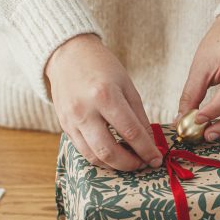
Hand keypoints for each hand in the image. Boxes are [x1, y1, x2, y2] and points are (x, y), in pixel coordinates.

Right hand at [45, 34, 162, 170]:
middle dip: (130, 164)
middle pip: (109, 151)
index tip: (156, 159)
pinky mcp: (63, 126)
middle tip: (142, 164)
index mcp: (105, 96)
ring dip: (114, 165)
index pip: (130, 132)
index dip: (146, 150)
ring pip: (93, 156)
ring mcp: (71, 120)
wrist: (68, 55)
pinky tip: (112, 155)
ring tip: (129, 161)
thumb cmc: (101, 66)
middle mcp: (85, 111)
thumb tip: (149, 142)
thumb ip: (139, 115)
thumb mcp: (127, 85)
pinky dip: (99, 157)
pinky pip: (82, 150)